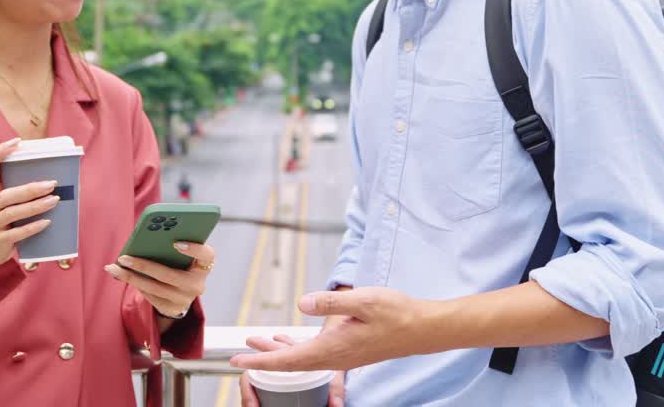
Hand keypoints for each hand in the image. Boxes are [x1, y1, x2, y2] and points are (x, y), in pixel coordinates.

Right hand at [0, 137, 59, 284]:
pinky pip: (16, 233)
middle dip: (30, 188)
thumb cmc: (0, 221)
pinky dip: (32, 227)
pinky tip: (46, 222)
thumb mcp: (3, 203)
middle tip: (52, 183)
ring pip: (12, 212)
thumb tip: (54, 178)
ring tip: (54, 200)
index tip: (17, 142)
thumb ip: (19, 191)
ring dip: (35, 206)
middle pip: (6, 194)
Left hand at [104, 241, 214, 319]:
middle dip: (144, 266)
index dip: (194, 249)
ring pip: (154, 288)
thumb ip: (173, 244)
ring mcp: (185, 299)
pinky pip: (149, 296)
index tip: (175, 242)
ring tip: (113, 268)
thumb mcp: (183, 254)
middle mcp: (197, 284)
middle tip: (123, 257)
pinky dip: (134, 284)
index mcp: (204, 265)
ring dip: (131, 277)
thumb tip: (146, 234)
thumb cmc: (181, 262)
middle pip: (169, 275)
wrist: (183, 291)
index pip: (206, 255)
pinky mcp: (172, 308)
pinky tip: (120, 275)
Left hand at [230, 287, 425, 371]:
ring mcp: (342, 356)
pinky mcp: (349, 350)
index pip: (289, 361)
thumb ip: (332, 301)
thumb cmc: (397, 313)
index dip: (262, 360)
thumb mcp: (365, 300)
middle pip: (291, 363)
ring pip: (302, 358)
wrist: (424, 329)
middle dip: (264, 357)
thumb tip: (302, 303)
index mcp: (334, 348)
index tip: (239, 360)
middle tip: (240, 353)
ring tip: (258, 341)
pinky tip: (290, 340)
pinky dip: (297, 348)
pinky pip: (315, 353)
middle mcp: (335, 357)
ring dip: (279, 351)